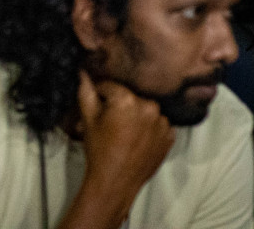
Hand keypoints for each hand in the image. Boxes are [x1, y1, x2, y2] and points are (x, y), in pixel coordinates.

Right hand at [75, 71, 175, 199]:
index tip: (95, 105)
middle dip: (119, 103)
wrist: (116, 181)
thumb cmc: (99, 150)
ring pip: (145, 109)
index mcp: (128, 100)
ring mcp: (163, 122)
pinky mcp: (170, 136)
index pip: (110, 85)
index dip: (99, 94)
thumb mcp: (88, 119)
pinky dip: (149, 127)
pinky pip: (157, 123)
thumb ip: (86, 91)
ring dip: (136, 114)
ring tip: (125, 130)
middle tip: (110, 120)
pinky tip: (138, 137)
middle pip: (130, 96)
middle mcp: (150, 107)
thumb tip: (83, 72)